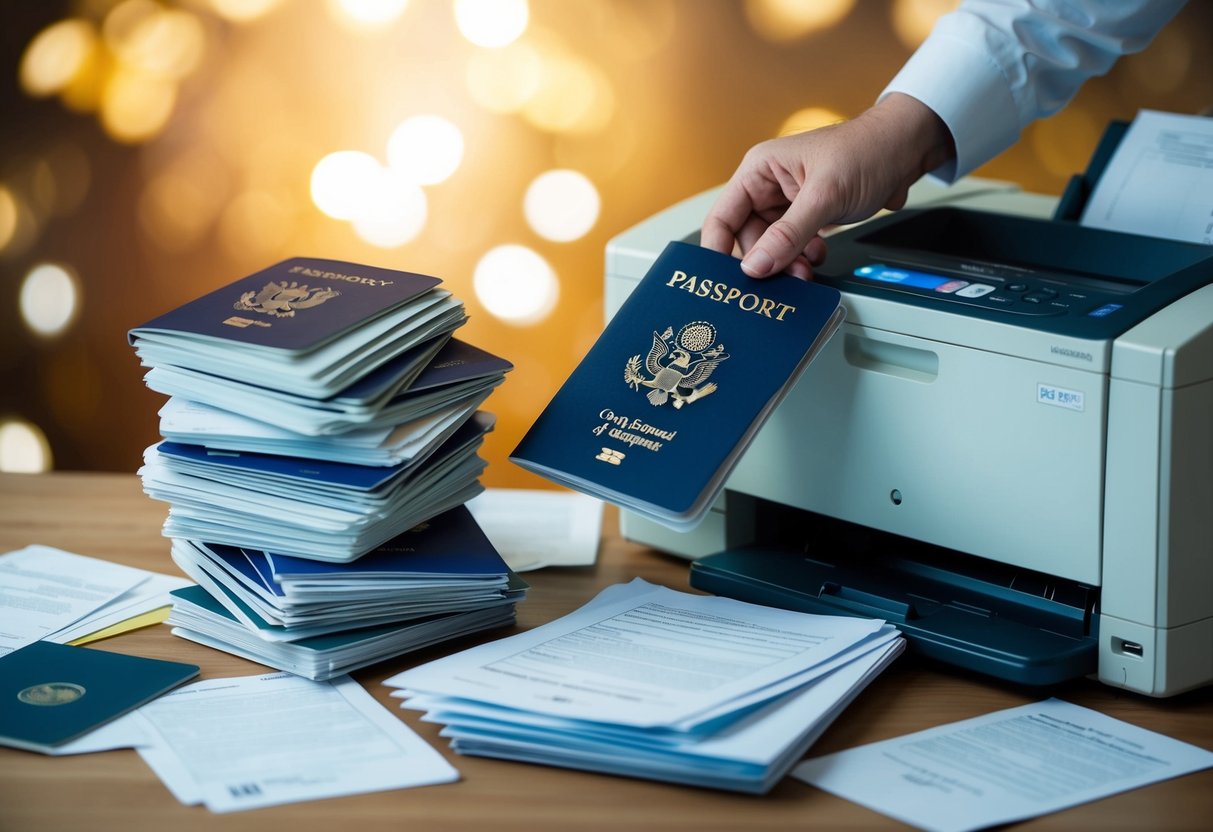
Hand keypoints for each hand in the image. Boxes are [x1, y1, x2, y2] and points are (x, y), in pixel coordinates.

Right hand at [701, 93, 953, 278]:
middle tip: (784, 278)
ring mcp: (787, 202)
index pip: (722, 217)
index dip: (717, 250)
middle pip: (747, 238)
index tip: (721, 281)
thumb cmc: (867, 151)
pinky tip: (817, 255)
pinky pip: (792, 245)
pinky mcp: (806, 215)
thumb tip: (756, 266)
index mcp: (759, 170)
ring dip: (787, 262)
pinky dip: (802, 257)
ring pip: (771, 246)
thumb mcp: (825, 196)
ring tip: (806, 267)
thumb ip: (788, 234)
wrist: (906, 149)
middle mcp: (768, 186)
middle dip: (766, 261)